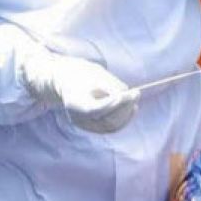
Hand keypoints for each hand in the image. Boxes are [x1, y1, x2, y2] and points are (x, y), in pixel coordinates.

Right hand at [19, 53, 139, 133]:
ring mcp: (85, 124)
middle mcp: (77, 118)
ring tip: (134, 97)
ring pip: (110, 126)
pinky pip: (111, 128)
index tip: (128, 93)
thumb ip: (109, 84)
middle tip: (136, 93)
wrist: (65, 80)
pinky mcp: (93, 126)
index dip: (114, 103)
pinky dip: (124, 119)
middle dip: (124, 107)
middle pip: (105, 120)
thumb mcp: (94, 73)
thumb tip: (125, 94)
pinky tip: (133, 108)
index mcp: (73, 102)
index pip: (95, 110)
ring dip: (126, 113)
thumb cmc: (80, 73)